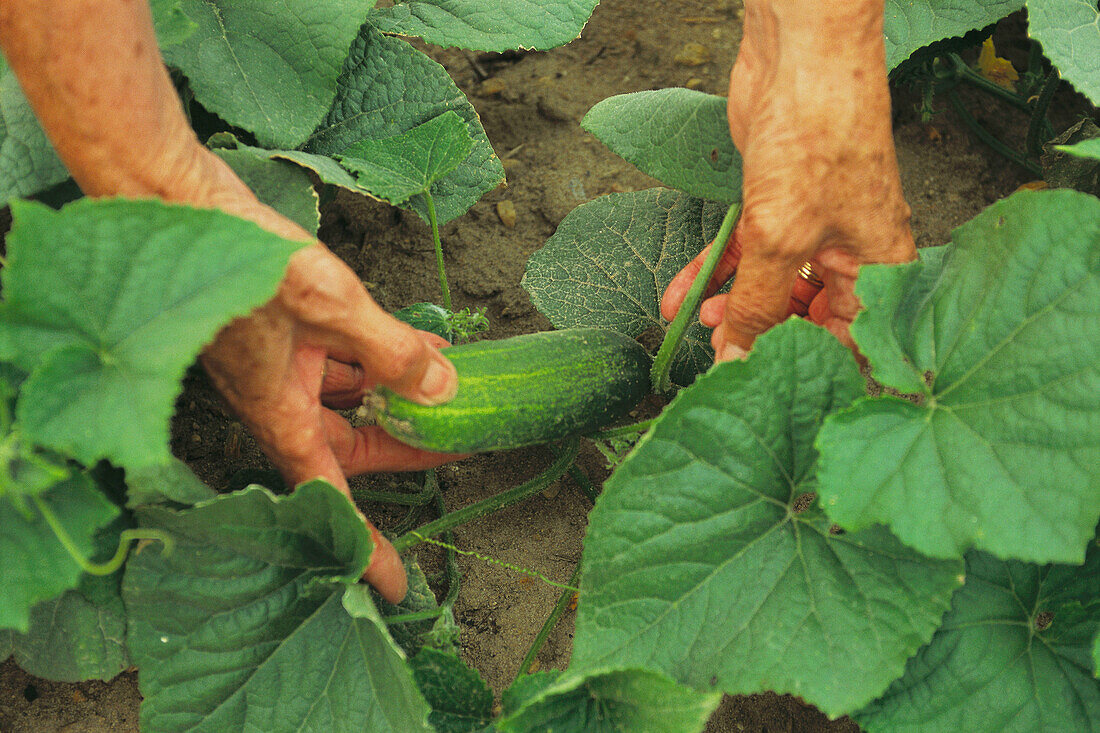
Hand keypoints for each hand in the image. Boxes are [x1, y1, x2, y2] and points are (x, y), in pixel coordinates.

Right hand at [0, 0, 453, 603]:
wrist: (175, 195)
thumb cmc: (237, 255)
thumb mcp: (330, 303)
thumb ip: (389, 350)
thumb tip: (445, 388)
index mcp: (277, 411)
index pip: (328, 494)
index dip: (362, 543)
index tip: (391, 586)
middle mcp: (278, 395)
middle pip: (350, 444)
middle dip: (404, 445)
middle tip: (457, 446)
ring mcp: (280, 360)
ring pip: (350, 396)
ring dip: (399, 393)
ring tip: (455, 385)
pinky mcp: (285, 327)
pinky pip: (341, 355)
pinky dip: (381, 353)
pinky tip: (422, 340)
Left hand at [661, 0, 915, 358]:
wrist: (800, 58)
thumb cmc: (817, 142)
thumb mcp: (781, 241)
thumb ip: (759, 308)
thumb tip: (737, 361)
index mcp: (879, 269)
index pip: (854, 342)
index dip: (813, 367)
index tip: (767, 387)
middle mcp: (850, 252)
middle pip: (807, 316)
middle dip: (760, 336)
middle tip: (721, 357)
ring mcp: (812, 227)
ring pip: (770, 285)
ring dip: (730, 307)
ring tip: (696, 325)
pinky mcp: (775, 204)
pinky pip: (745, 253)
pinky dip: (713, 273)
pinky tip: (677, 296)